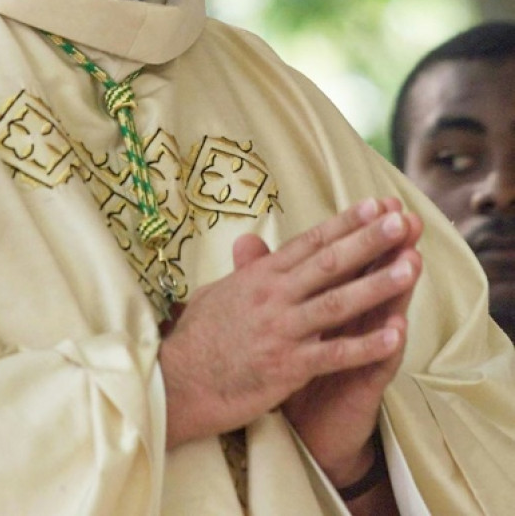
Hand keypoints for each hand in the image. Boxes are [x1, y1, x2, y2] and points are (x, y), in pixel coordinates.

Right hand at [159, 198, 421, 451]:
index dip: (345, 223)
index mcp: (261, 276)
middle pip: (329, 262)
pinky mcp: (286, 366)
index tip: (376, 204)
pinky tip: (395, 335)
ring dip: (377, 284)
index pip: (310, 242)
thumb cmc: (198, 338)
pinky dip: (366, 345)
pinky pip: (334, 354)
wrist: (177, 383)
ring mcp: (281, 330)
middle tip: (402, 219)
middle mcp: (273, 296)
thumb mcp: (219, 292)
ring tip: (410, 267)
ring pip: (337, 302)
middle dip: (369, 240)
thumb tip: (250, 241)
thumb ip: (245, 268)